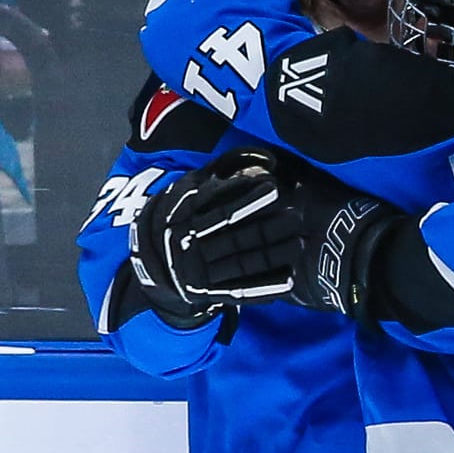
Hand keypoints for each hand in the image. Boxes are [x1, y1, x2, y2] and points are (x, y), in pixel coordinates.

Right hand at [130, 151, 293, 325]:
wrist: (155, 255)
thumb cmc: (187, 212)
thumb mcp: (194, 184)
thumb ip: (225, 169)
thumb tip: (265, 159)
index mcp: (182, 214)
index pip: (217, 203)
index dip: (246, 195)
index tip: (273, 186)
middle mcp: (188, 243)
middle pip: (233, 235)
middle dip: (267, 227)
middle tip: (295, 216)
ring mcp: (197, 271)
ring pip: (240, 263)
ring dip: (272, 256)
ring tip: (299, 245)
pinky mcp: (207, 293)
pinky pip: (238, 292)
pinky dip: (264, 288)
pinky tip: (289, 281)